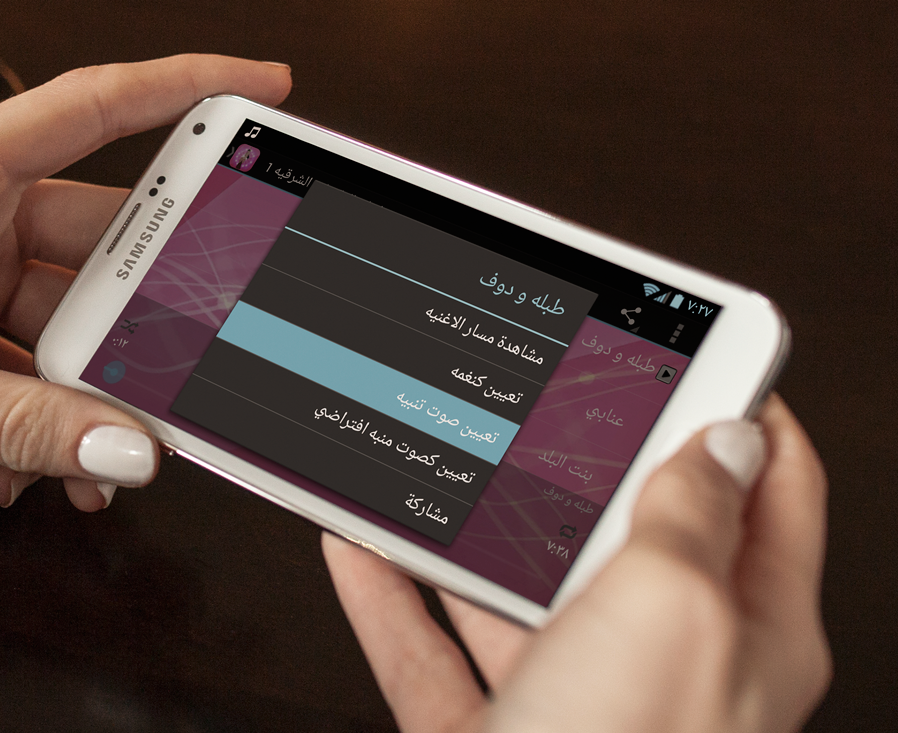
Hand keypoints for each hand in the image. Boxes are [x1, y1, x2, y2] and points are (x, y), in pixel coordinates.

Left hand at [0, 55, 290, 509]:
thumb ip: (9, 421)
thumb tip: (122, 450)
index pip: (93, 109)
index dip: (186, 88)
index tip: (260, 88)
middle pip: (102, 243)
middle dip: (151, 312)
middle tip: (197, 357)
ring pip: (66, 320)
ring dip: (90, 394)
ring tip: (101, 456)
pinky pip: (22, 364)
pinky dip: (36, 420)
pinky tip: (27, 473)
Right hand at [323, 395, 830, 732]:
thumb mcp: (674, 610)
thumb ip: (694, 516)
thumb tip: (731, 436)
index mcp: (744, 631)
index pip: (771, 492)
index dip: (742, 411)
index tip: (697, 350)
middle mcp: (665, 665)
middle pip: (627, 537)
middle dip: (582, 468)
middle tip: (540, 400)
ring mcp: (575, 703)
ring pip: (517, 594)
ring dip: (467, 533)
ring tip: (432, 468)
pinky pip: (434, 653)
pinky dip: (393, 602)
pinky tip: (363, 552)